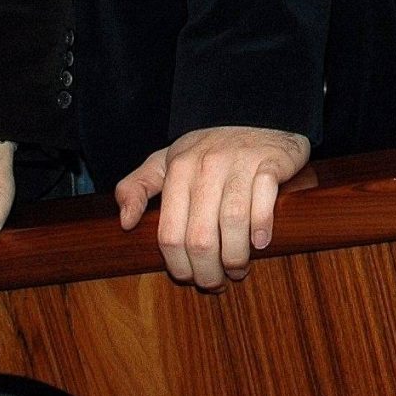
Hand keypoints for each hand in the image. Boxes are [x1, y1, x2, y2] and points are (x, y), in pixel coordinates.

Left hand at [115, 124, 311, 290]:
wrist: (256, 113)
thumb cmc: (209, 148)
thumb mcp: (167, 161)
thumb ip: (138, 187)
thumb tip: (125, 222)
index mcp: (178, 168)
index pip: (170, 234)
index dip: (180, 266)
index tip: (191, 278)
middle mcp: (206, 165)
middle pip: (201, 237)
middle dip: (208, 271)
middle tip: (217, 282)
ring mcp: (239, 162)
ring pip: (232, 223)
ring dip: (236, 257)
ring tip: (238, 270)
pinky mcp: (270, 162)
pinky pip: (263, 201)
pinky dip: (261, 227)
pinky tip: (260, 243)